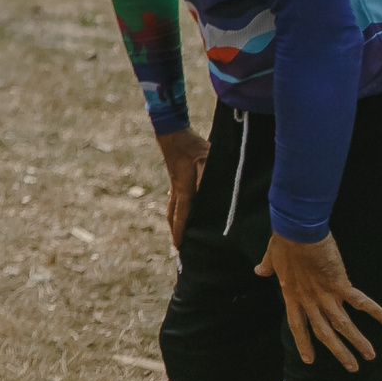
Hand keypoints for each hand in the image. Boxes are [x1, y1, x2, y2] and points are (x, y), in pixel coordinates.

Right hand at [156, 127, 209, 248]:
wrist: (173, 134)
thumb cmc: (193, 147)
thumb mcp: (206, 160)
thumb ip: (207, 176)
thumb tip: (209, 192)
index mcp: (183, 189)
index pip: (181, 215)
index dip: (180, 232)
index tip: (178, 246)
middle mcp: (176, 190)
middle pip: (172, 215)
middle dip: (174, 231)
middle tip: (177, 246)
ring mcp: (174, 184)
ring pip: (172, 208)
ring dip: (174, 221)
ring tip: (177, 231)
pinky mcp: (176, 178)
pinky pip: (174, 200)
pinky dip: (176, 210)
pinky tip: (182, 209)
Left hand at [257, 231, 381, 368]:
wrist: (296, 231)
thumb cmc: (284, 241)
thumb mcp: (272, 256)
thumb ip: (267, 266)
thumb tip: (259, 270)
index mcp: (292, 295)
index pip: (297, 325)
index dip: (303, 343)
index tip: (309, 360)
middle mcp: (309, 300)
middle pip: (324, 332)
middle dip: (338, 352)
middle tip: (351, 368)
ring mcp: (324, 294)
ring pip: (342, 324)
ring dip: (357, 341)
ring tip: (370, 356)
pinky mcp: (340, 284)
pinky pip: (359, 301)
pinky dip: (374, 311)